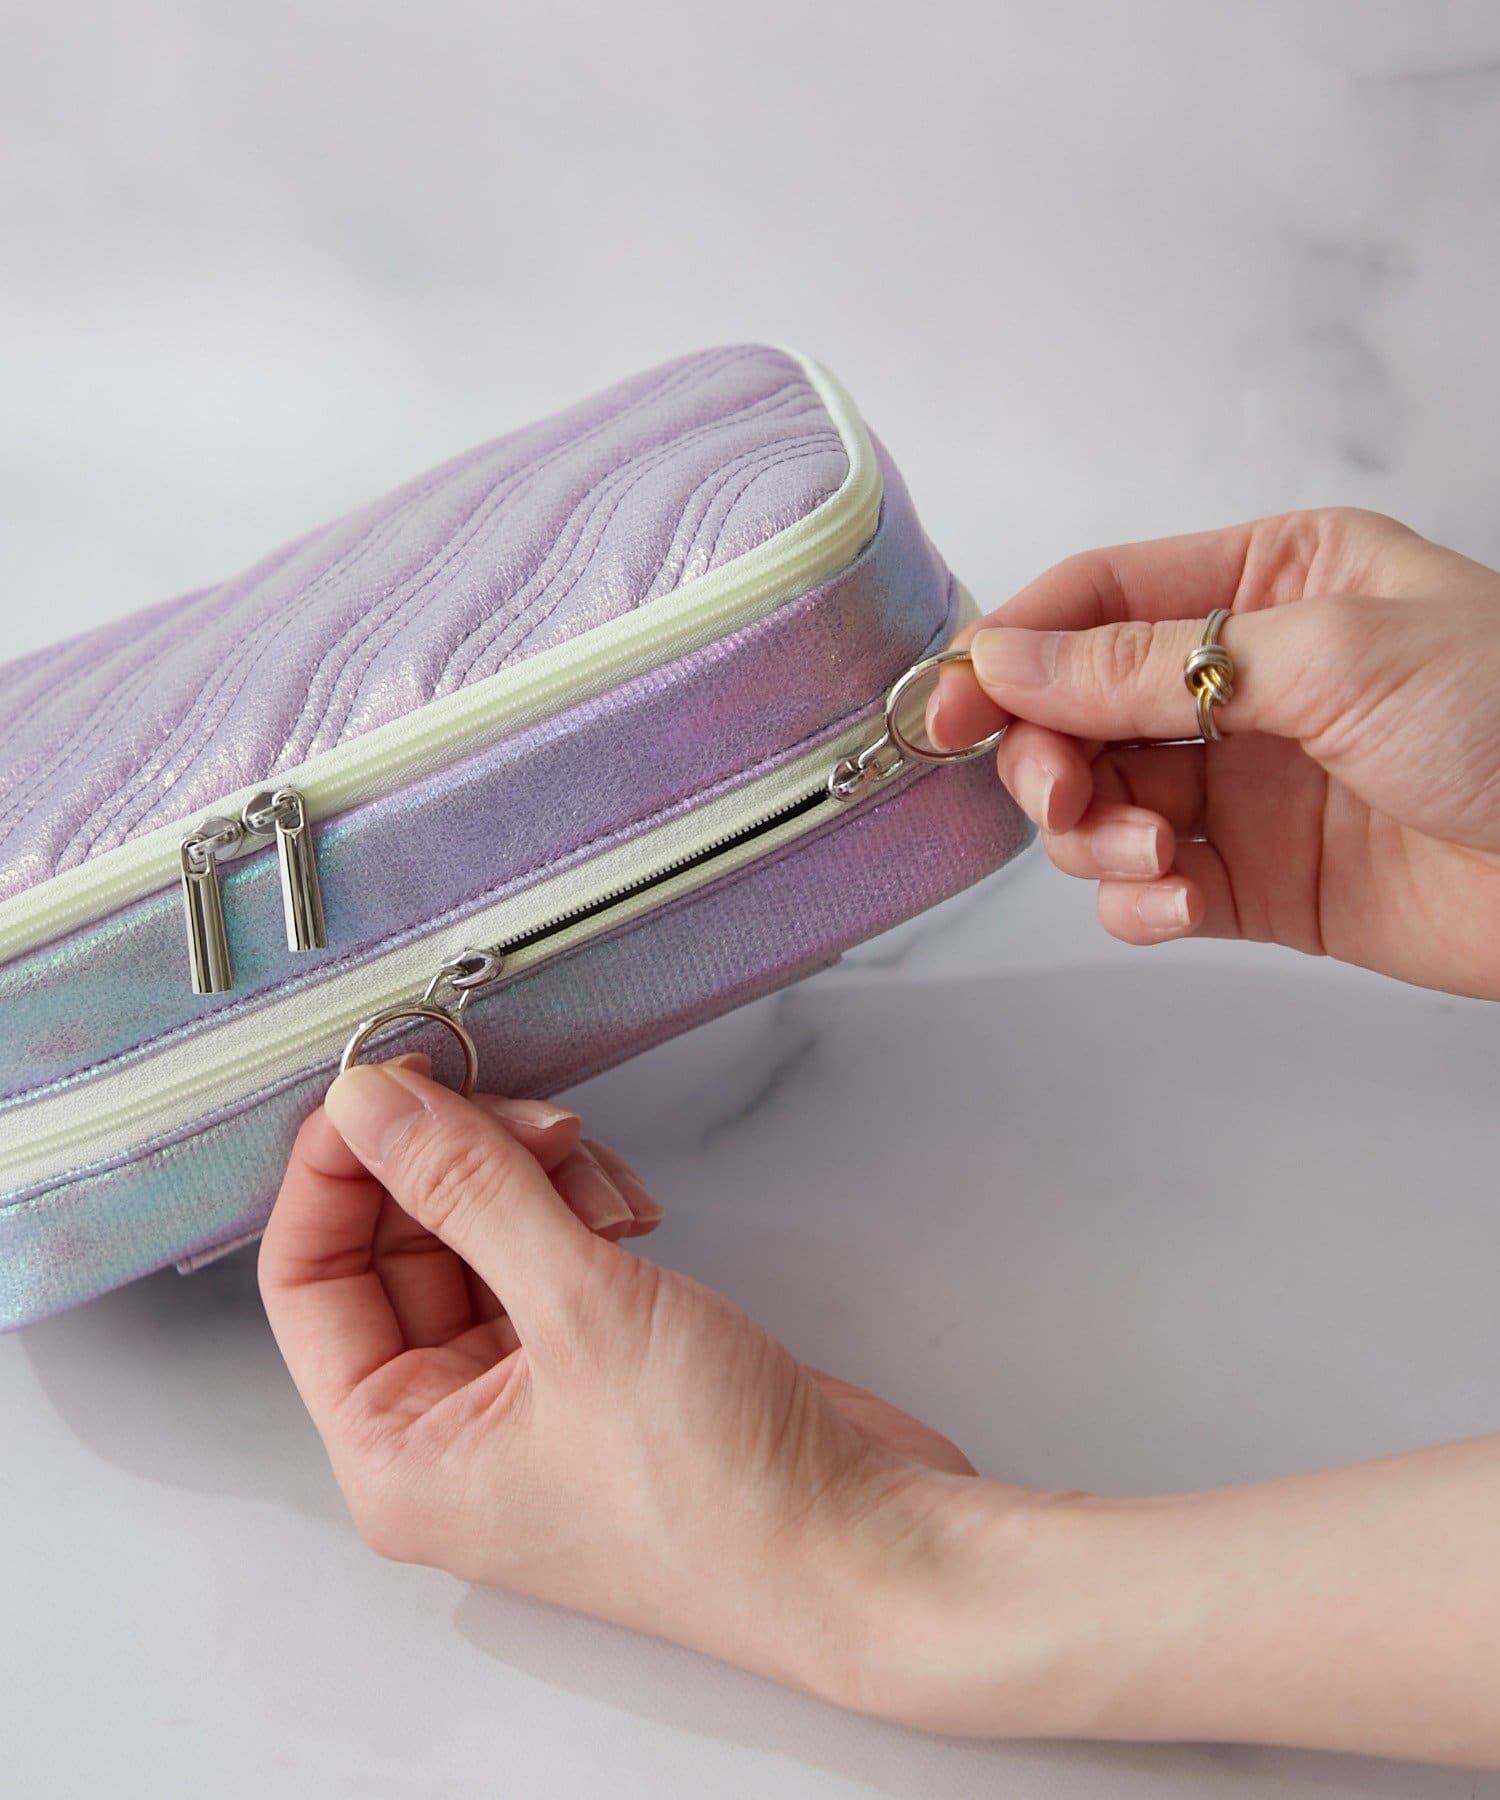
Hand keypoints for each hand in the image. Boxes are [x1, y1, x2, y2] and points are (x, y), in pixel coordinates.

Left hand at [257, 1058, 1033, 1721]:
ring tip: (606, 1190)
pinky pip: (550, 1248)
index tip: (388, 1084)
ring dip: (539, 1181)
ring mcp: (527, 1392)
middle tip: (526, 1115)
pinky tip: (635, 1219)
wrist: (866, 1547)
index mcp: (397, 1451)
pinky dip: (584, 1210)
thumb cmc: (726, 1498)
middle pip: (399, 1242)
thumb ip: (469, 1190)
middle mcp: (448, 1426)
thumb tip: (374, 1107)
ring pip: (483, 1233)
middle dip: (463, 1163)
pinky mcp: (599, 1361)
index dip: (338, 1168)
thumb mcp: (582, 1313)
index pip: (305, 1276)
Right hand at [929, 508, 1499, 998]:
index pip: (1096, 600)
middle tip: (1063, 795)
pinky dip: (1136, 902)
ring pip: (1100, 803)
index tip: (947, 705)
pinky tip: (1175, 904)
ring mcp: (1246, 784)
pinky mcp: (1258, 880)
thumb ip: (1146, 663)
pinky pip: (1147, 887)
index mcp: (1267, 583)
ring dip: (1096, 836)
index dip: (1010, 650)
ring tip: (1158, 859)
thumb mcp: (1324, 655)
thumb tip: (1008, 655)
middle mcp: (1243, 680)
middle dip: (1050, 756)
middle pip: (1077, 710)